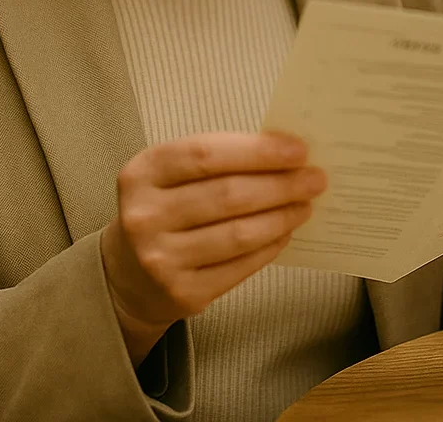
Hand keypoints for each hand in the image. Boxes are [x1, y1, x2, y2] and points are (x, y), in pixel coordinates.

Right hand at [101, 130, 326, 359]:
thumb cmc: (164, 207)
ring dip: (281, 216)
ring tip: (305, 205)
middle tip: (314, 179)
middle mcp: (146, 216)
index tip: (298, 150)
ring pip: (238, 233)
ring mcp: (161, 259)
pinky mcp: (183, 293)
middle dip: (280, 185)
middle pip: (228, 195)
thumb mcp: (172, 174)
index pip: (206, 154)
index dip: (256, 151)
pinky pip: (240, 266)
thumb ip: (218, 160)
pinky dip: (269, 247)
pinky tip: (285, 232)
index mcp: (143, 173)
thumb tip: (284, 153)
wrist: (127, 272)